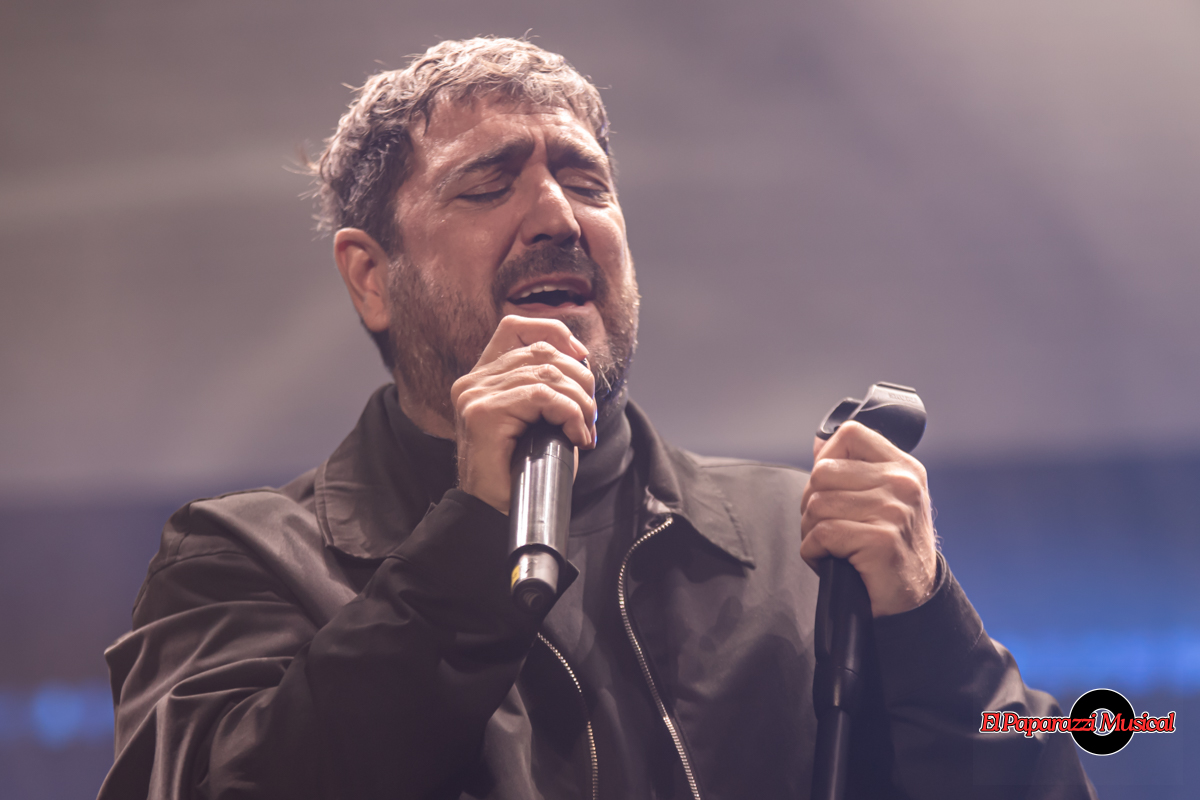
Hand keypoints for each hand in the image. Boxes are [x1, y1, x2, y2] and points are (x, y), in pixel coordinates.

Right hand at [451, 315, 595, 513]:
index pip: (515, 327)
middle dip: (579, 379)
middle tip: (590, 415)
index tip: (581, 357)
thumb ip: (548, 388)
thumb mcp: (537, 421)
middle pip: (541, 352)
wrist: (493, 513)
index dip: (554, 331)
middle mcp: (473, 381)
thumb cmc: (519, 473)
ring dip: (579, 401)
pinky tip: (576, 435)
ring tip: (585, 428)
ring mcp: (475, 395)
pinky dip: (570, 413)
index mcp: (482, 377)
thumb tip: (583, 365)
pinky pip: (542, 396)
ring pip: (547, 374)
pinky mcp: (483, 413)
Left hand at [799, 421, 937, 616]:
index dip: (827, 457)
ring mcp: (893, 511)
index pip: (850, 434)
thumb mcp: (884, 501)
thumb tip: (818, 444)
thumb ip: (855, 470)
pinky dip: (814, 553)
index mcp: (904, 468)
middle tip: (830, 529)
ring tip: (834, 548)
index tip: (830, 487)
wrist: (915, 601)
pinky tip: (832, 562)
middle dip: (813, 504)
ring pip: (816, 505)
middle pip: (822, 473)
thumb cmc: (890, 551)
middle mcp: (903, 484)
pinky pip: (821, 535)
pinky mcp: (880, 540)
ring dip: (812, 532)